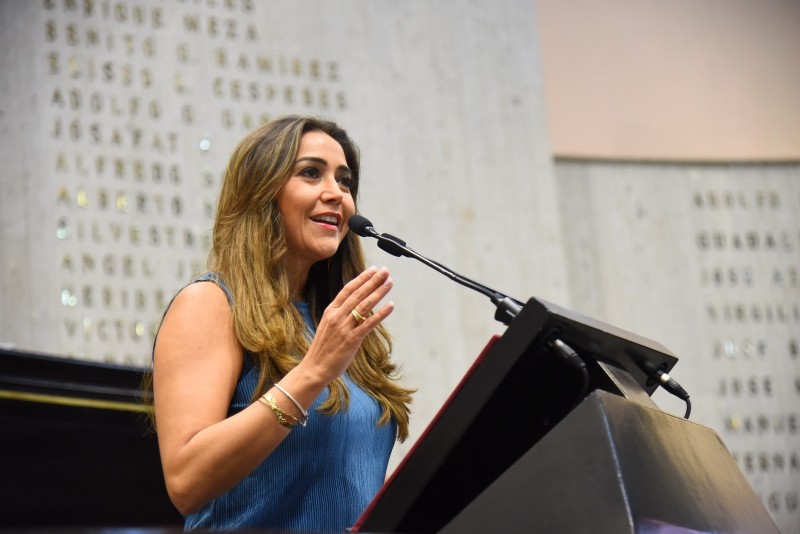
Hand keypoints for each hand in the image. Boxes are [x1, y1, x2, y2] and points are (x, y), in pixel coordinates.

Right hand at [300, 266, 393, 382]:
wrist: (315, 368)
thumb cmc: (323, 349)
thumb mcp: (328, 326)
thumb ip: (340, 315)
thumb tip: (357, 307)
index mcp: (330, 311)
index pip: (348, 289)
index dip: (362, 278)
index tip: (373, 269)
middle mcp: (337, 316)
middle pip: (358, 294)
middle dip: (373, 281)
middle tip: (385, 271)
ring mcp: (344, 327)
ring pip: (365, 305)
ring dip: (379, 292)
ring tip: (390, 283)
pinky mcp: (351, 340)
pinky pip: (369, 324)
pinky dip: (381, 313)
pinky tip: (390, 306)